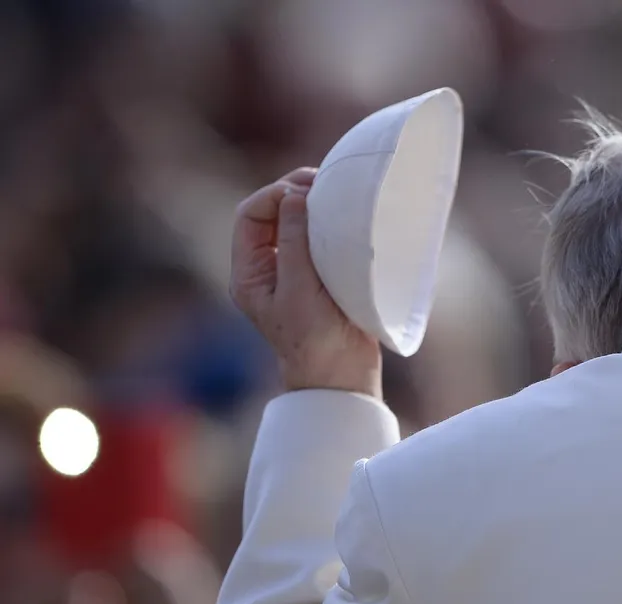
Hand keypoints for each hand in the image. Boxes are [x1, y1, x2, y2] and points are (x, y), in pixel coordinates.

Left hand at [230, 168, 381, 398]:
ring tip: (335, 193)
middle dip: (293, 193)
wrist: (342, 377)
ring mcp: (294, 272)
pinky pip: (318, 238)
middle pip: (271, 214)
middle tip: (323, 182)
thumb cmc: (315, 341)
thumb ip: (294, 241)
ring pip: (295, 223)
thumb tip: (293, 195)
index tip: (304, 191)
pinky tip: (346, 215)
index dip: (273, 196)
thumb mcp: (300, 290)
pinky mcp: (321, 276)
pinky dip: (329, 222)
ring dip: (313, 205)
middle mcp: (267, 269)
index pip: (250, 216)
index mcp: (249, 274)